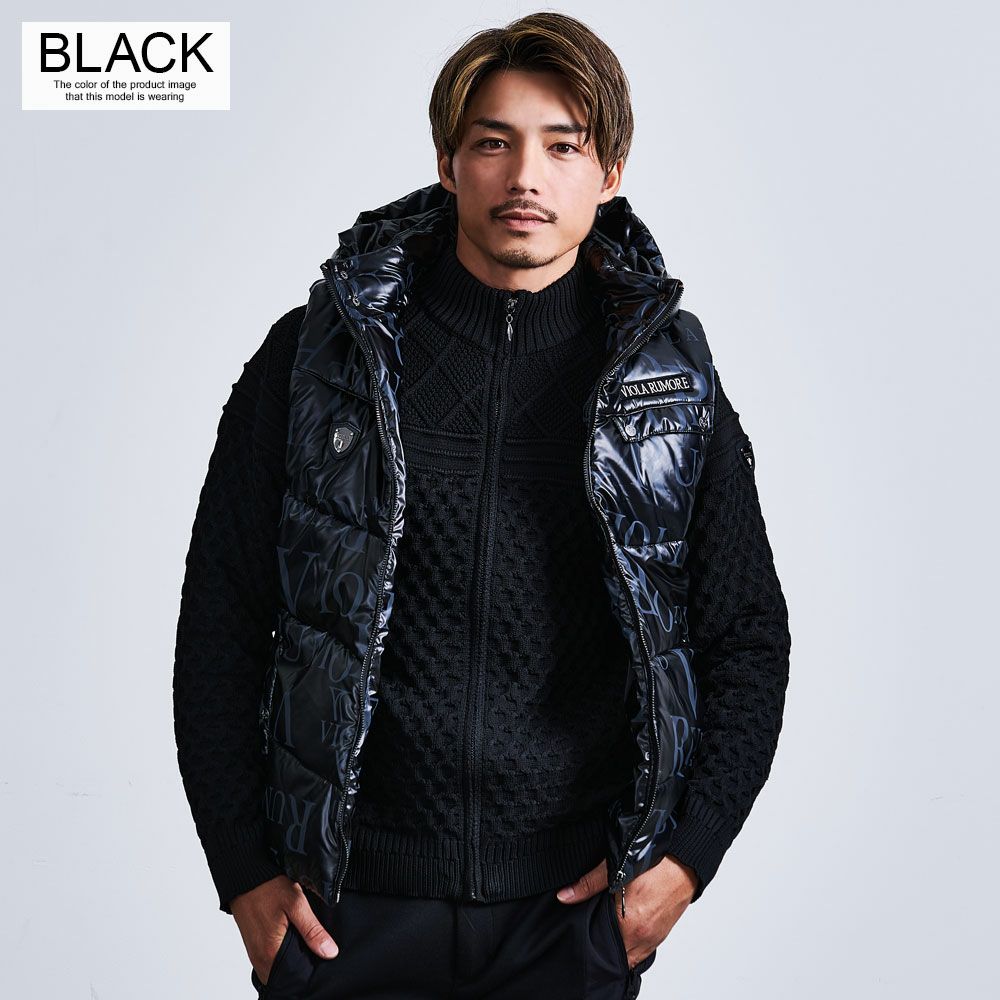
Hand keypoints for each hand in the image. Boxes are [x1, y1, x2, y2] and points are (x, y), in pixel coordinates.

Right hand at [230, 875, 339, 983]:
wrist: (243, 876)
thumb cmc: (267, 887)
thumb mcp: (296, 904)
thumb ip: (312, 930)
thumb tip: (330, 952)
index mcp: (271, 954)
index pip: (296, 977)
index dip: (311, 970)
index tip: (324, 959)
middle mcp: (260, 960)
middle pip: (287, 974)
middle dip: (304, 964)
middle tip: (318, 947)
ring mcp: (255, 954)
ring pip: (280, 967)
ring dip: (294, 958)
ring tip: (308, 942)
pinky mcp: (254, 946)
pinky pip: (272, 958)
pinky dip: (284, 952)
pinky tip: (295, 937)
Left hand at [555, 854, 697, 969]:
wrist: (684, 861)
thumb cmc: (654, 863)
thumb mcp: (613, 868)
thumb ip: (588, 885)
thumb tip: (564, 896)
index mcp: (629, 925)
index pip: (603, 951)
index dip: (590, 946)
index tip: (582, 938)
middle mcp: (643, 937)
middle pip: (615, 956)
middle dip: (602, 949)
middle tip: (591, 936)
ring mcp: (654, 938)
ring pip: (629, 956)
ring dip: (618, 949)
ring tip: (605, 934)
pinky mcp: (662, 934)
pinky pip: (643, 952)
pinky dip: (631, 946)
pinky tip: (623, 933)